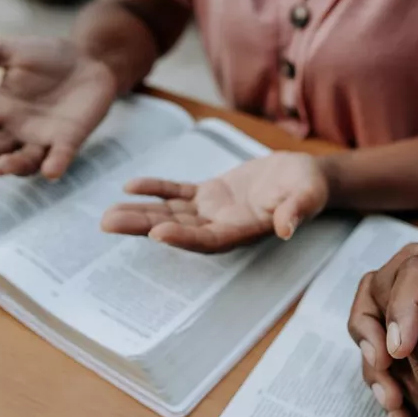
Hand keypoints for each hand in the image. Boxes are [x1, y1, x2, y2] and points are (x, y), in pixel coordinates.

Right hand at [0, 37, 117, 178]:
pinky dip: (55, 164)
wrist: (89, 58)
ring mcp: (43, 139)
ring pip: (24, 160)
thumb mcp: (6, 50)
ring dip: (12, 166)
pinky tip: (50, 172)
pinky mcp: (71, 139)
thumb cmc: (47, 57)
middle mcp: (16, 131)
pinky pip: (61, 156)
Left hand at [101, 152, 329, 252]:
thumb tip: (287, 228)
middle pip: (179, 230)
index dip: (184, 238)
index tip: (157, 233)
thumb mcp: (308, 194)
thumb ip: (297, 210)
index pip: (210, 240)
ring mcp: (214, 211)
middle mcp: (223, 226)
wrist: (304, 176)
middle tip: (109, 223)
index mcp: (244, 231)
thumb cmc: (309, 186)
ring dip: (140, 213)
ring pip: (171, 213)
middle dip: (144, 227)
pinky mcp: (210, 194)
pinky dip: (156, 189)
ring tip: (108, 214)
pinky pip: (178, 193)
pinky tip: (132, 186)